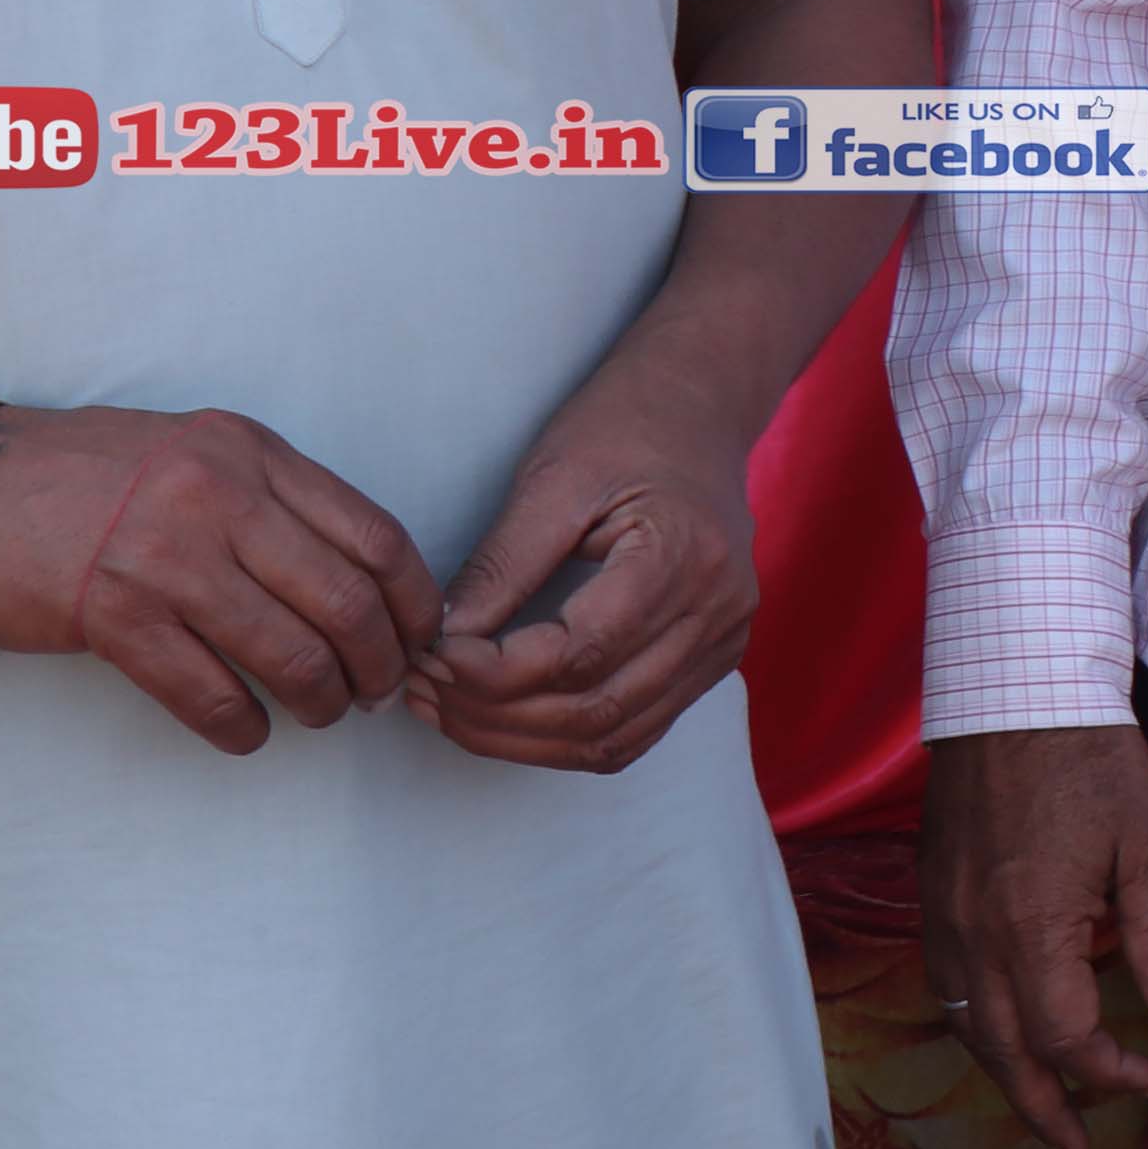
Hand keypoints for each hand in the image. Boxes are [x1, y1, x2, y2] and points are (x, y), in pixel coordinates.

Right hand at [0, 400, 446, 755]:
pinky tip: (248, 734)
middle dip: (379, 664)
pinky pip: (211, 694)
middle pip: (346, 602)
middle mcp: (216, 495)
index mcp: (249, 450)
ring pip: (290, 654)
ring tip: (320, 713)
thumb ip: (272, 502)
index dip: (413, 602)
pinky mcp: (114, 615)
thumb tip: (363, 581)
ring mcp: (164, 555)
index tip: (419, 639)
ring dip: (321, 702)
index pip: (375, 535)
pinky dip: (243, 728)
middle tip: (377, 693)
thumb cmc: (82, 478)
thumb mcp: (194, 455)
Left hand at [403, 408, 760, 773]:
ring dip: (522, 740)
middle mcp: (718, 614)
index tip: (432, 653)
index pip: (579, 653)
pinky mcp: (712, 659)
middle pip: (595, 711)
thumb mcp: (553, 477)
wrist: (700, 408)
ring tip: (451, 710)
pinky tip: (506, 719)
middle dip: (495, 716)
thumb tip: (445, 642)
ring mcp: (724, 644)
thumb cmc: (625, 426)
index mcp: (684, 557)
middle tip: (424, 691)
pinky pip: (635, 731)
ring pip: (613, 738)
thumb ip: (503, 565)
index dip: (495, 672)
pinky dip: (564, 739)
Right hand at [919, 723, 1147, 1148]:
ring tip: (1037, 1104)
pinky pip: (944, 978)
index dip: (1109, 1069)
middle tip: (1074, 1148)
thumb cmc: (1091, 756)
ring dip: (1001, 1070)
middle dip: (1041, 1105)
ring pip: (965, 1019)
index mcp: (1032, 928)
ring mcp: (945, 910)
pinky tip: (997, 1025)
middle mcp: (975, 931)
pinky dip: (972, 1018)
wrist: (1016, 682)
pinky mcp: (933, 886)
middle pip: (1002, 1049)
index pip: (1066, 1037)